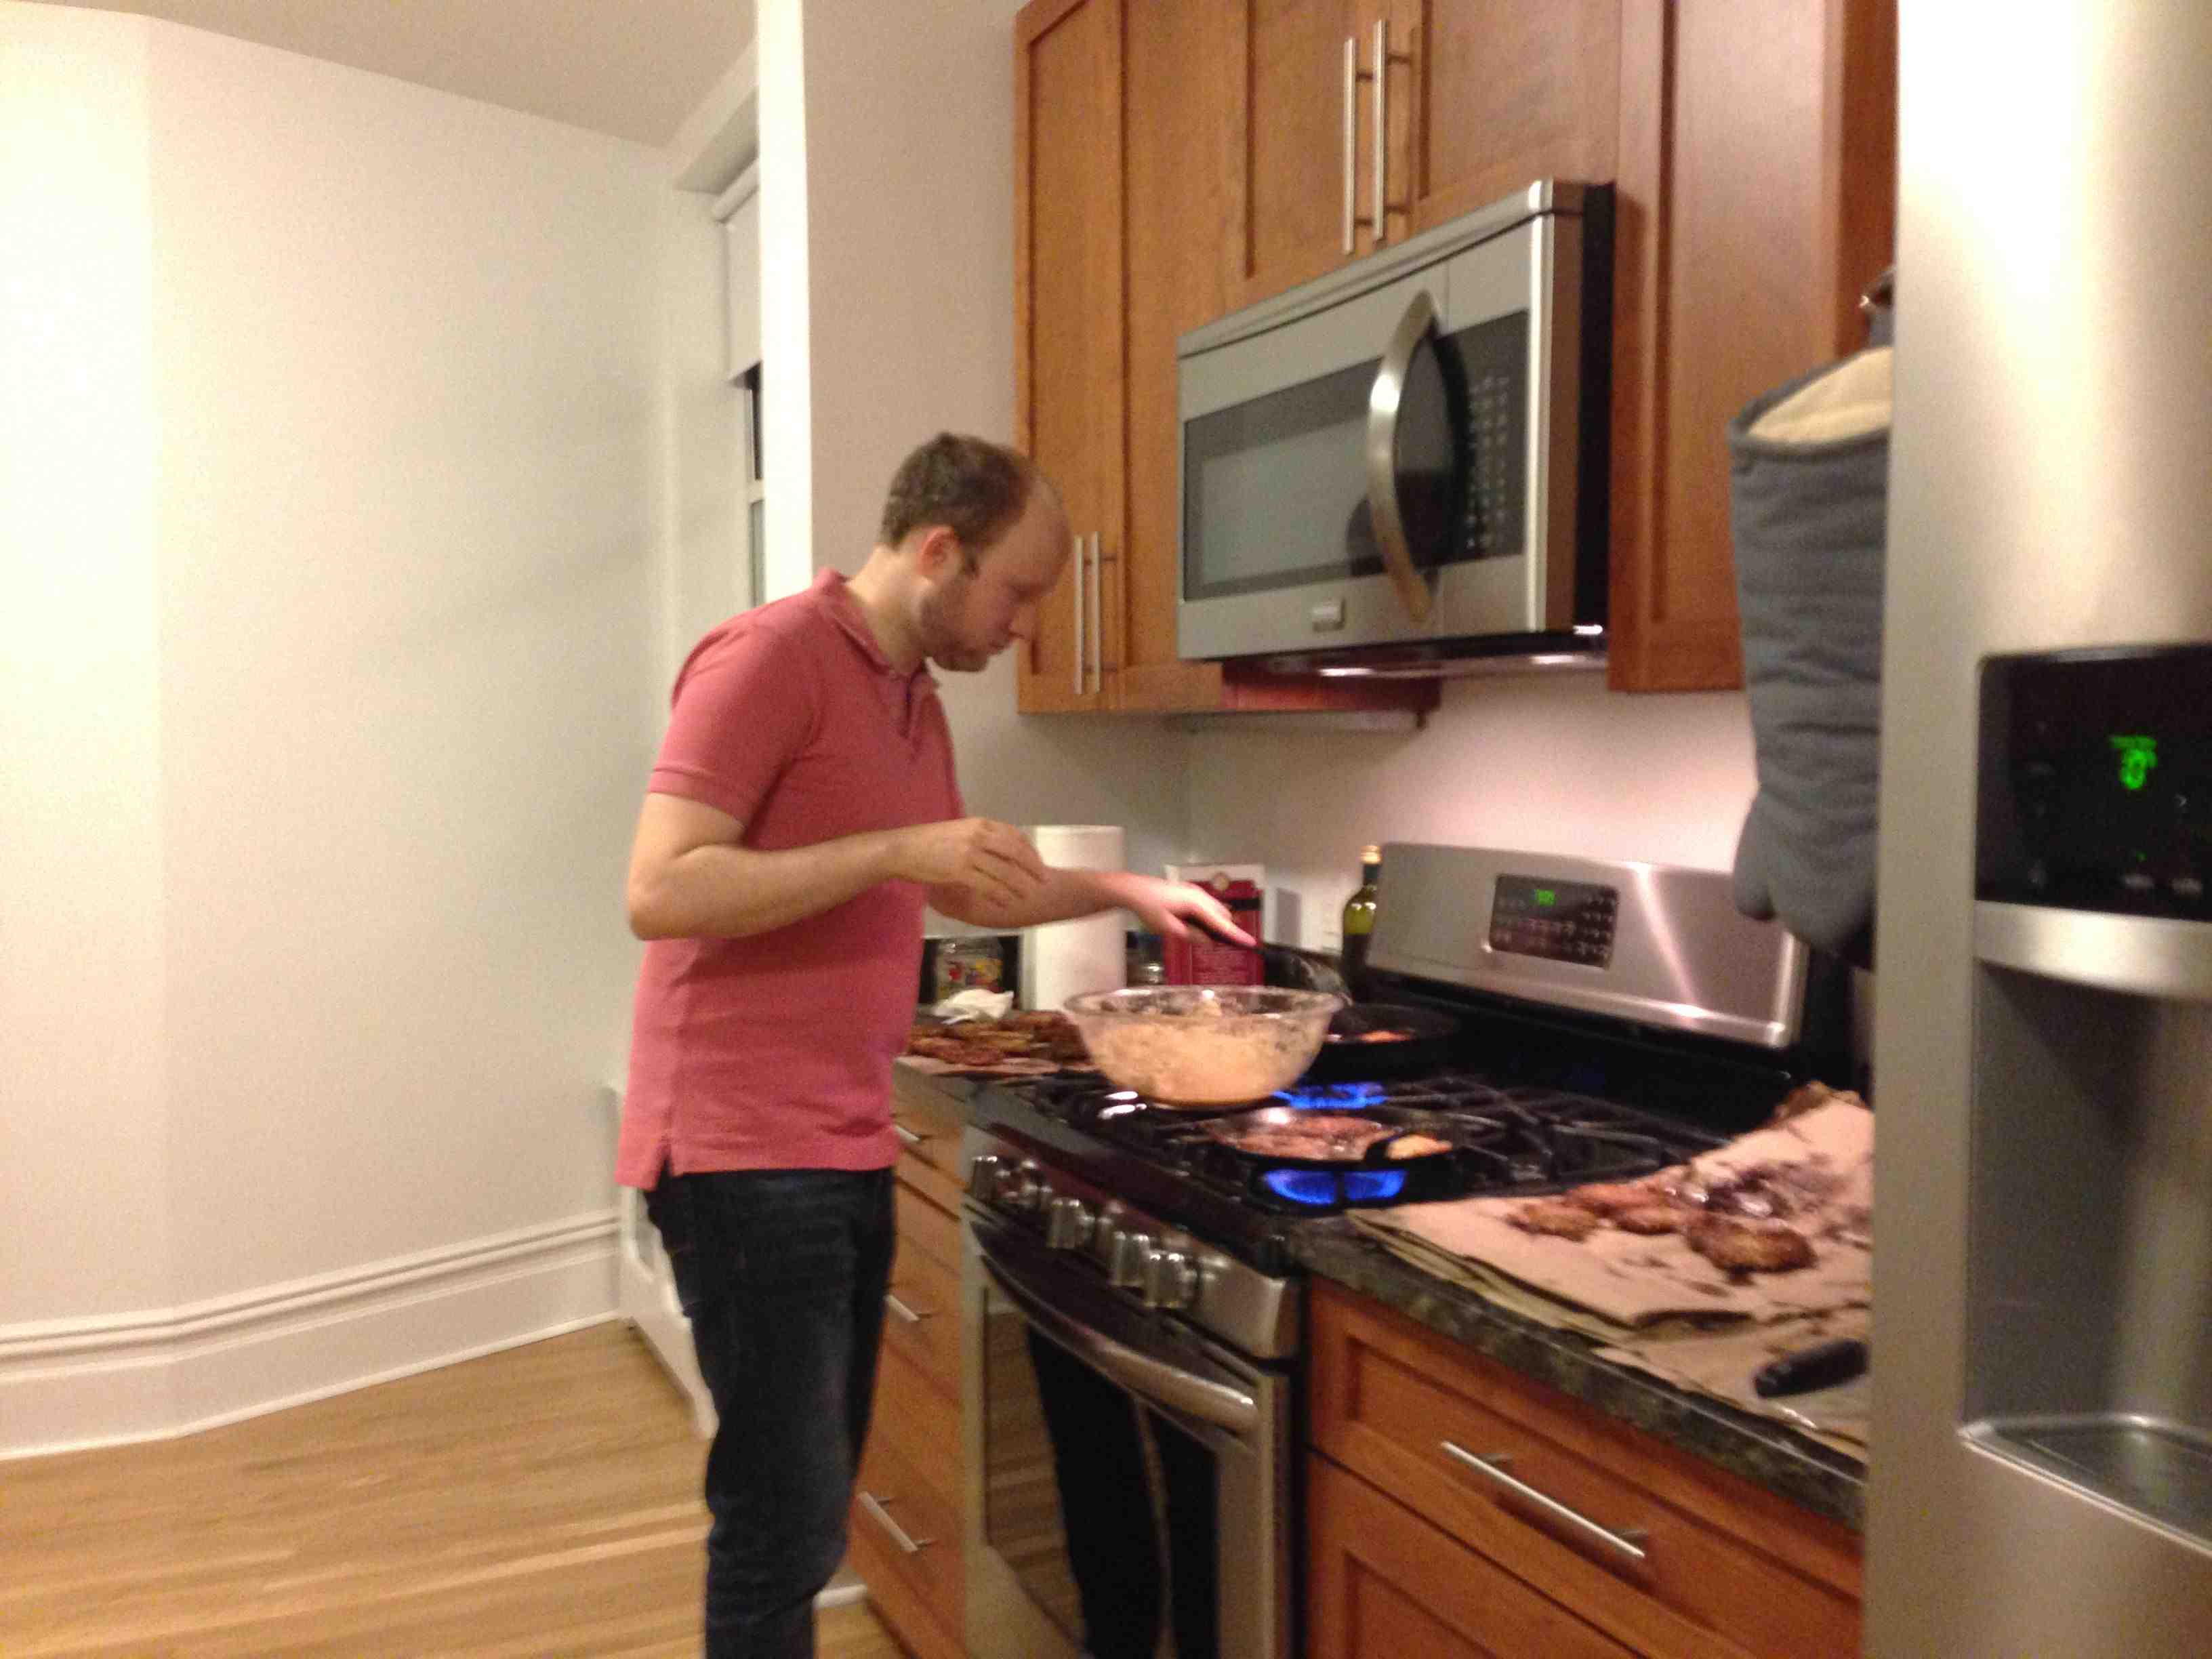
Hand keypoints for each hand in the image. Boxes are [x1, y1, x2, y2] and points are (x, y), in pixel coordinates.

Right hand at [897, 817, 1047, 911]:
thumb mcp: (958, 831)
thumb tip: (996, 847)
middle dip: (1032, 868)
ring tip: (1028, 896)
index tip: (1038, 862)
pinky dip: (1000, 895)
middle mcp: (978, 835)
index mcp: (980, 824)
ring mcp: (969, 852)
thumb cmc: (927, 842)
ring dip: (1019, 885)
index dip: (1030, 850)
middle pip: (1015, 852)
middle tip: (1043, 881)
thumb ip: (978, 837)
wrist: (902, 849)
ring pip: (1004, 871)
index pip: (1014, 835)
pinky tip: (1006, 903)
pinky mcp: (960, 870)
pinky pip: (987, 885)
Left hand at [1123, 878, 1254, 946]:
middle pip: (1222, 914)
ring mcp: (1195, 892)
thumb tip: (1208, 942)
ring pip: (1215, 909)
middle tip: (1223, 946)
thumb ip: (1190, 935)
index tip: (1251, 944)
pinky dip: (1208, 917)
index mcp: (1196, 904)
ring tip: (1207, 937)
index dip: (1236, 935)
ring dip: (1215, 923)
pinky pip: (1206, 906)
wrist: (1135, 889)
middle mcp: (1200, 895)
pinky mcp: (1189, 892)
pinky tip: (1197, 926)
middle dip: (1226, 929)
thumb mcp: (1168, 927)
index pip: (1221, 923)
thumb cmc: (1149, 909)